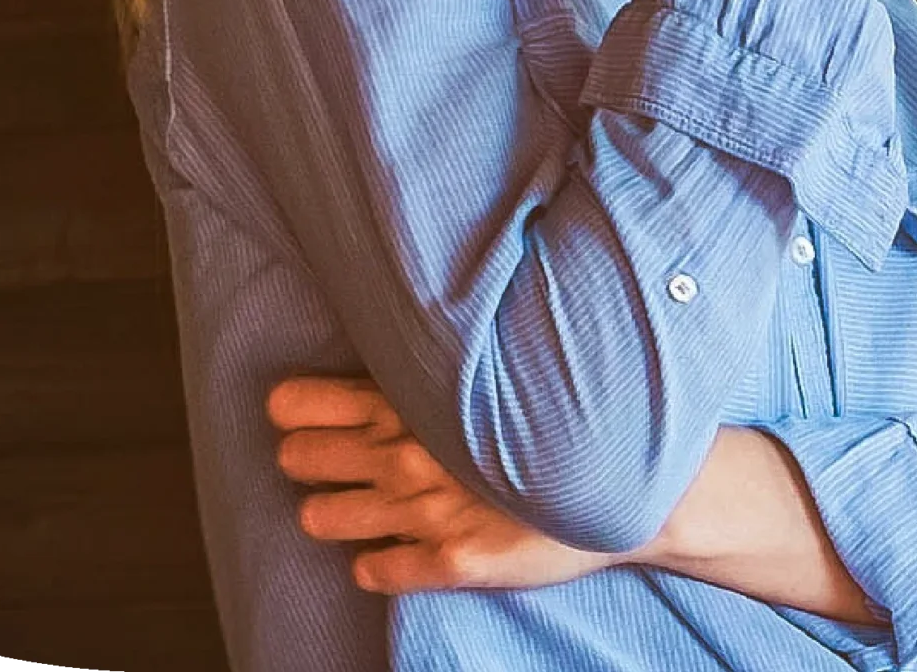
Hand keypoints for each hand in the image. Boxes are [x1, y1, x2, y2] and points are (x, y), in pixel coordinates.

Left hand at [266, 373, 623, 594]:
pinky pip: (382, 571)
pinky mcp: (453, 562)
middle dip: (302, 457)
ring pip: (333, 518)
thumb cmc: (562, 412)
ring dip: (325, 512)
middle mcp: (409, 458)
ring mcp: (428, 514)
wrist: (628, 477)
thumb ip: (440, 365)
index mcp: (414, 403)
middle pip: (310, 459)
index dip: (294, 409)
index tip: (288, 413)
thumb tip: (404, 344)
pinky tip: (378, 556)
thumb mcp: (498, 370)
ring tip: (330, 508)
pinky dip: (372, 565)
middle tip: (306, 458)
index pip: (316, 402)